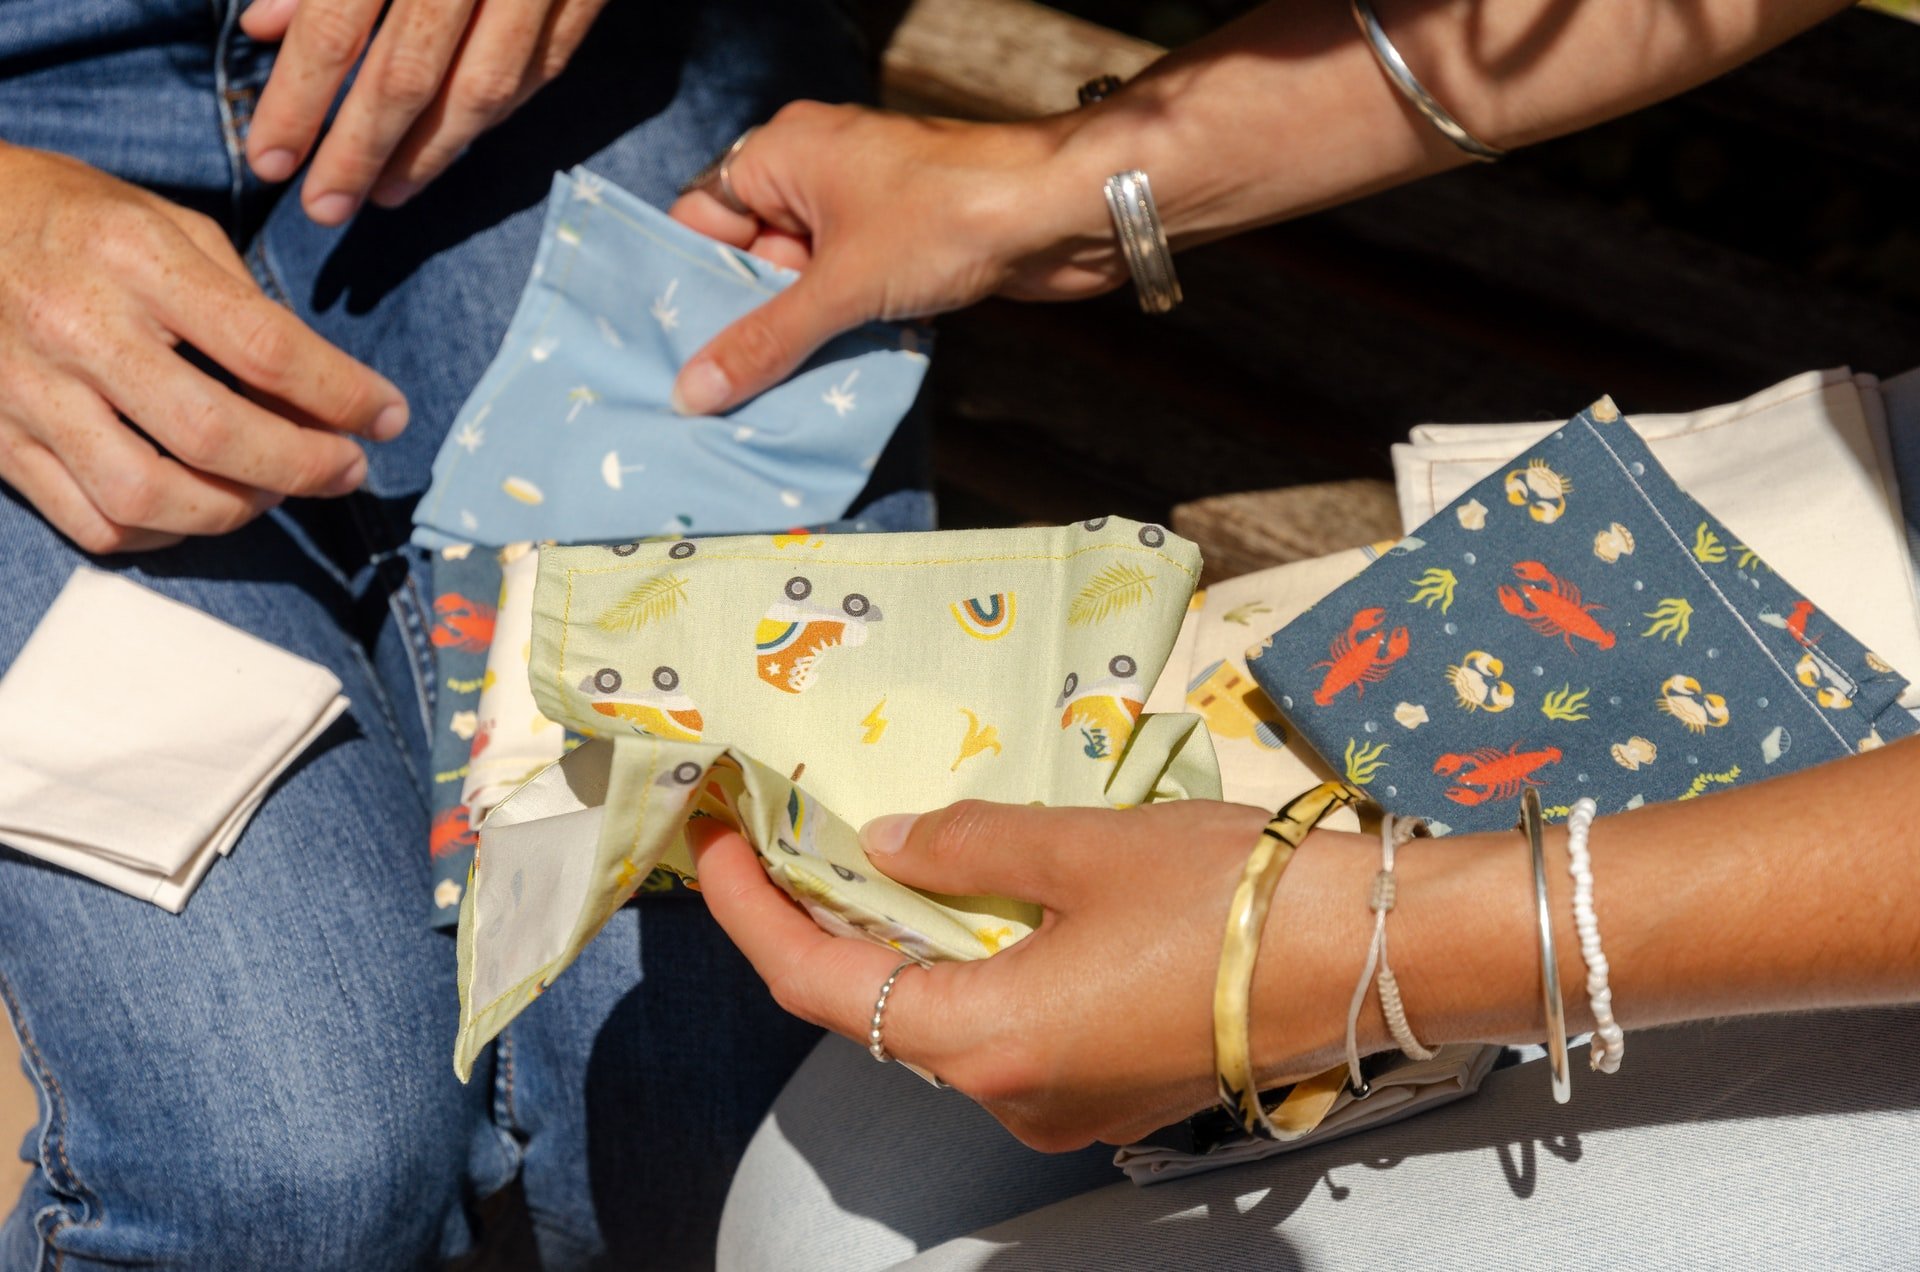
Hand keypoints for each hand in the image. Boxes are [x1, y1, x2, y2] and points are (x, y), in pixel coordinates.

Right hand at [0, 145, 406, 552]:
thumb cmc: (75, 220)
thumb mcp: (170, 224)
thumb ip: (244, 304)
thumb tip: (321, 390)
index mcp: (135, 259)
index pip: (266, 348)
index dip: (344, 395)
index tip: (388, 416)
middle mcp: (79, 327)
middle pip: (214, 434)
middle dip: (303, 466)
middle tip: (346, 468)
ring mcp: (30, 391)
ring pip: (148, 497)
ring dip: (233, 510)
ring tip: (271, 491)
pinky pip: (93, 523)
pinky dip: (162, 535)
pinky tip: (196, 508)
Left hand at [241, 0, 610, 222]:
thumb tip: (267, 28)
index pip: (336, 27)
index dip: (300, 103)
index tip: (270, 162)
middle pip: (408, 74)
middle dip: (358, 151)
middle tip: (323, 212)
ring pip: (485, 87)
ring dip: (431, 154)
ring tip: (385, 195)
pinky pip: (545, 66)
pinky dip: (498, 113)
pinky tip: (455, 143)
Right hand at [667, 102, 1124, 416]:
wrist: (1062, 211)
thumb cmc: (947, 218)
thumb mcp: (840, 286)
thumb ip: (765, 340)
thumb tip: (694, 390)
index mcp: (783, 153)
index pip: (702, 218)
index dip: (686, 283)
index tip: (668, 351)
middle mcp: (816, 174)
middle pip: (750, 257)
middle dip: (740, 322)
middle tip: (711, 395)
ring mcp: (864, 211)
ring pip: (802, 284)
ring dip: (793, 338)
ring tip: (757, 404)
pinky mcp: (905, 247)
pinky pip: (849, 296)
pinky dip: (839, 336)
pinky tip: (822, 387)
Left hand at [688, 799, 1380, 1151]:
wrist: (1368, 958)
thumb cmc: (1230, 894)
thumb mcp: (1082, 845)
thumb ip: (967, 846)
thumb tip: (885, 845)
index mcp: (988, 1038)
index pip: (819, 984)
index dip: (751, 914)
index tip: (715, 844)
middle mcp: (1011, 1095)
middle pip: (874, 1014)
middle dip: (819, 928)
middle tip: (783, 842)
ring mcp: (1062, 1108)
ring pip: (941, 1026)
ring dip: (897, 951)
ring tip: (866, 861)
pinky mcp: (1108, 1095)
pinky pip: (1004, 1036)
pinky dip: (966, 975)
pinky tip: (970, 910)